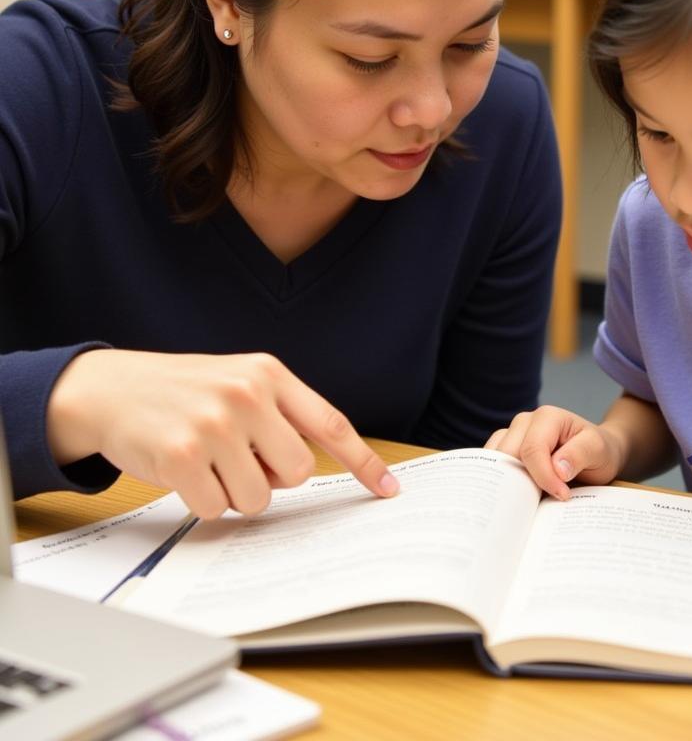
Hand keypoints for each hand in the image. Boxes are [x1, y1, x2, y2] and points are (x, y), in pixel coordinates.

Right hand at [46, 349, 398, 518]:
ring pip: (259, 497)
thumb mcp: (238, 382)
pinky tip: (184, 473)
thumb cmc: (183, 392)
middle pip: (298, 472)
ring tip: (208, 462)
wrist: (110, 389)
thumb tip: (310, 470)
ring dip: (235, 492)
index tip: (389, 490)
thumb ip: (279, 415)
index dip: (364, 462)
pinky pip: (218, 509)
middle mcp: (248, 394)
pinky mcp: (183, 455)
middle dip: (272, 478)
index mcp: (269, 374)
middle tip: (239, 459)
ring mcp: (216, 424)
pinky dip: (203, 502)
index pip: (331, 424)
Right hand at [484, 405, 625, 498]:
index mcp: (547, 417)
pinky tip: (511, 498)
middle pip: (508, 455)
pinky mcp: (507, 450)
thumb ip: (580, 454)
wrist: (595, 452)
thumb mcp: (599, 450)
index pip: (532, 449)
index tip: (562, 496)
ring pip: (495, 460)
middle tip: (537, 505)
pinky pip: (493, 465)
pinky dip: (500, 482)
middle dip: (520, 482)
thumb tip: (558, 469)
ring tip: (523, 504)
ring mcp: (512, 435)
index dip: (543, 476)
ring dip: (506, 482)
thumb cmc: (597, 450)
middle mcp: (524, 422)